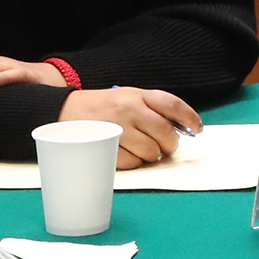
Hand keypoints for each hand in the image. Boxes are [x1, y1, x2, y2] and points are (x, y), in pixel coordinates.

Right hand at [60, 87, 200, 168]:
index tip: (197, 129)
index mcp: (138, 95)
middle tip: (167, 148)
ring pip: (150, 151)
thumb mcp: (127, 97)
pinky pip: (132, 162)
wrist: (61, 111)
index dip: (190, 118)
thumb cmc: (100, 107)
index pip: (173, 105)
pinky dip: (135, 163)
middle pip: (165, 132)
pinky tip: (131, 156)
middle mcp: (129, 109)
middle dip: (170, 145)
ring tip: (147, 152)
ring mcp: (117, 128)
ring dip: (153, 156)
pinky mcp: (105, 146)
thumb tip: (179, 128)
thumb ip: (151, 108)